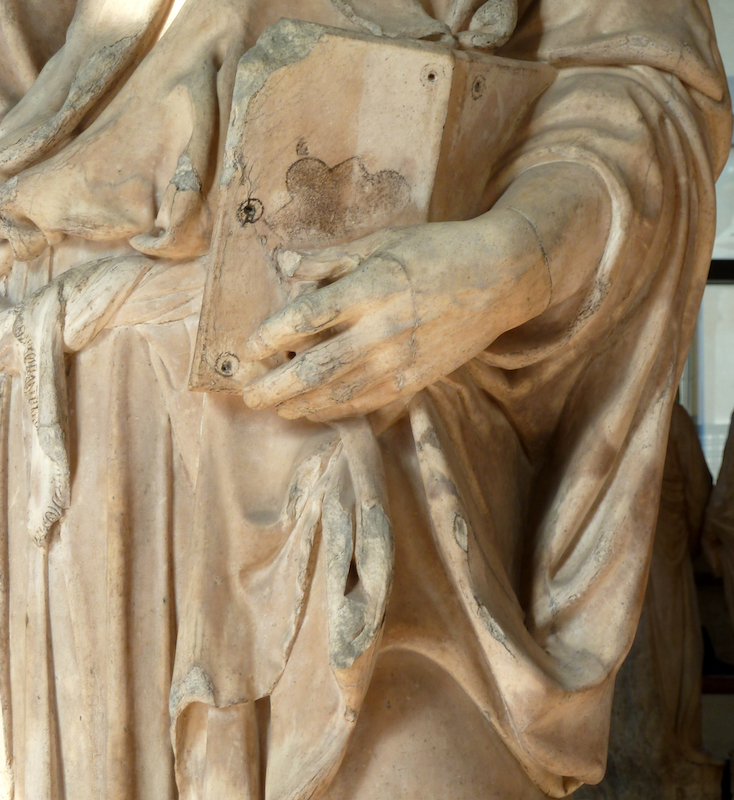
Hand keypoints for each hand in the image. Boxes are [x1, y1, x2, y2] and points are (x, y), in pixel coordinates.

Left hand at [240, 213, 550, 421]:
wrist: (497, 278)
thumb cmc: (436, 251)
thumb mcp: (382, 241)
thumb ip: (330, 258)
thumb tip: (285, 266)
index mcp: (368, 288)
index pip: (305, 318)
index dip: (269, 336)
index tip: (248, 348)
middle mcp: (380, 329)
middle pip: (314, 368)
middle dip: (274, 387)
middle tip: (249, 395)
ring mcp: (399, 359)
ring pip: (338, 393)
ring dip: (300, 404)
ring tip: (277, 408)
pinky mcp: (415, 379)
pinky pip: (367, 402)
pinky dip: (335, 409)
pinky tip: (314, 410)